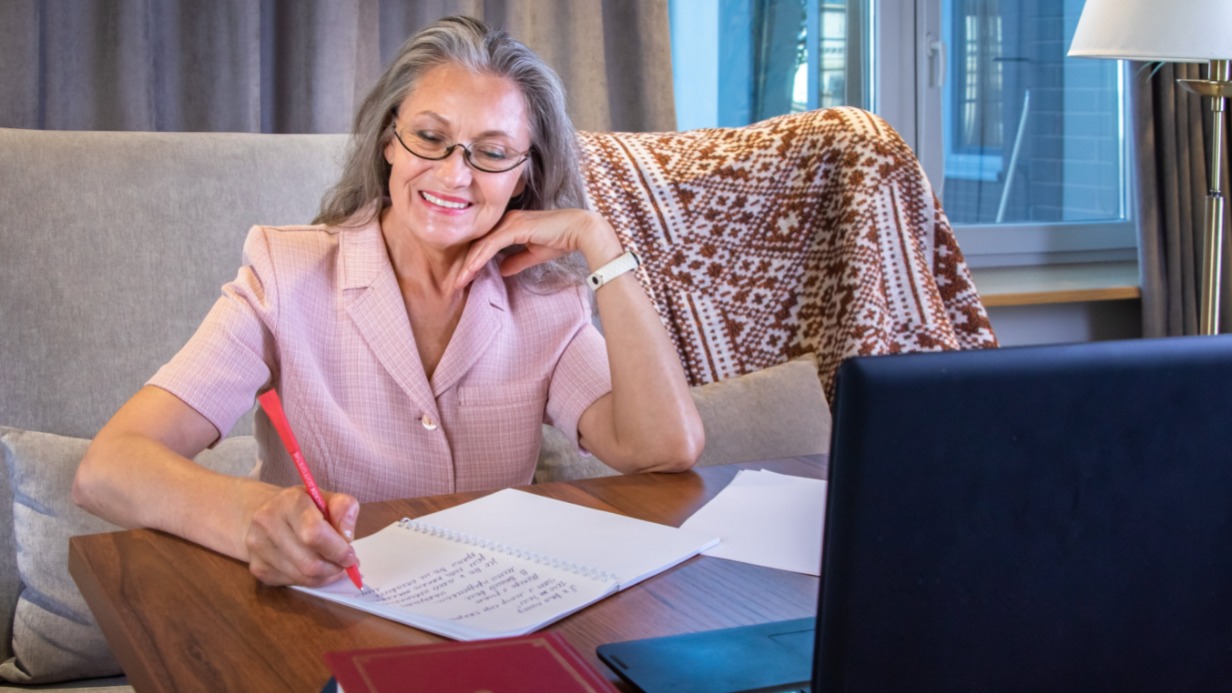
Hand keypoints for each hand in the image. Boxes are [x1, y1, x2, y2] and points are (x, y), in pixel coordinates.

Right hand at [242, 486, 359, 586]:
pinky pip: (293, 583)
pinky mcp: (258, 568)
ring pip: (303, 577)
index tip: (351, 555)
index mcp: (288, 501)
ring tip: (332, 564)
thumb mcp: (326, 498)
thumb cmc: (302, 507)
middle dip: (335, 567)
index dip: (338, 550)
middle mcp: (268, 523)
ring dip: (325, 576)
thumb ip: (344, 508)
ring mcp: (258, 548)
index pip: (314, 534)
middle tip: (345, 563)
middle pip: (310, 563)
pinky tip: (313, 567)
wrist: (263, 514)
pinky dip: (310, 580)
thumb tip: (347, 537)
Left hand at [455, 208, 621, 288]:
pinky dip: (479, 258)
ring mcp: (510, 222)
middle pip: (479, 243)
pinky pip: (491, 245)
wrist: (579, 231)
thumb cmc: (561, 240)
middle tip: (453, 282)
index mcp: (510, 225)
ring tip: (458, 281)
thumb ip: (516, 261)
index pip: (485, 243)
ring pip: (481, 245)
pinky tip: (471, 271)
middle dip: (465, 264)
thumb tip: (501, 270)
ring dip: (468, 264)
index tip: (464, 278)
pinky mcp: (515, 227)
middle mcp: (506, 220)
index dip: (473, 261)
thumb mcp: (534, 254)